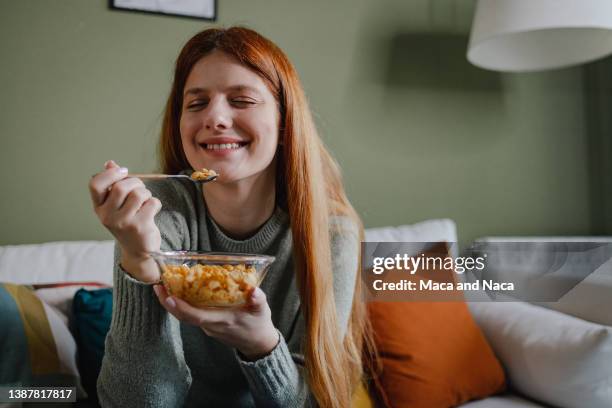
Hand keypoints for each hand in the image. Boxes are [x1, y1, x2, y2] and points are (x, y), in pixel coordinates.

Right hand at [88, 160, 161, 282]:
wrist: (139, 251)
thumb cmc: (128, 222)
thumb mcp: (116, 205)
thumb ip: (113, 184)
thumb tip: (110, 163)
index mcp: (99, 207)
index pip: (95, 184)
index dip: (111, 173)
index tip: (124, 171)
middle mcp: (107, 216)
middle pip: (122, 186)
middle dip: (136, 182)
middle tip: (140, 188)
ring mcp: (123, 222)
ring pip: (139, 193)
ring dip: (147, 193)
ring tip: (145, 201)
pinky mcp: (140, 226)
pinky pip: (152, 203)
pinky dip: (155, 203)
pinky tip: (152, 211)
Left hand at [153, 285, 279, 359]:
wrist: (257, 343)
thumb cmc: (258, 324)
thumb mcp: (262, 310)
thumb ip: (258, 300)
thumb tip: (254, 290)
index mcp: (222, 321)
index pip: (197, 316)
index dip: (182, 308)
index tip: (169, 297)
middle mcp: (211, 326)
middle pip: (184, 317)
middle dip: (168, 303)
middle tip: (158, 287)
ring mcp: (208, 327)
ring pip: (186, 316)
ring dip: (173, 303)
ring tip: (164, 285)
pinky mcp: (208, 325)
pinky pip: (192, 315)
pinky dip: (183, 304)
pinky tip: (180, 291)